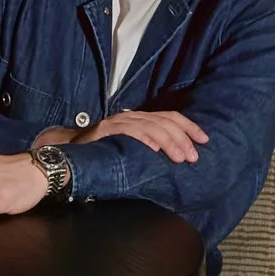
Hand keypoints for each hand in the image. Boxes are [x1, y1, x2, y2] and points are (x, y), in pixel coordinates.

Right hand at [70, 109, 206, 164]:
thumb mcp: (131, 148)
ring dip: (169, 142)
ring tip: (180, 157)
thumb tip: (177, 158)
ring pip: (151, 126)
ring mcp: (119, 122)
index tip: (205, 140)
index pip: (171, 117)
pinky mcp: (106, 130)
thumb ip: (150, 148)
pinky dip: (144, 139)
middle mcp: (132, 116)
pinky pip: (129, 132)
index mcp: (140, 119)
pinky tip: (154, 150)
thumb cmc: (103, 153)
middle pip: (165, 121)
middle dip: (183, 138)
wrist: (69, 152)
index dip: (190, 127)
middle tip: (193, 157)